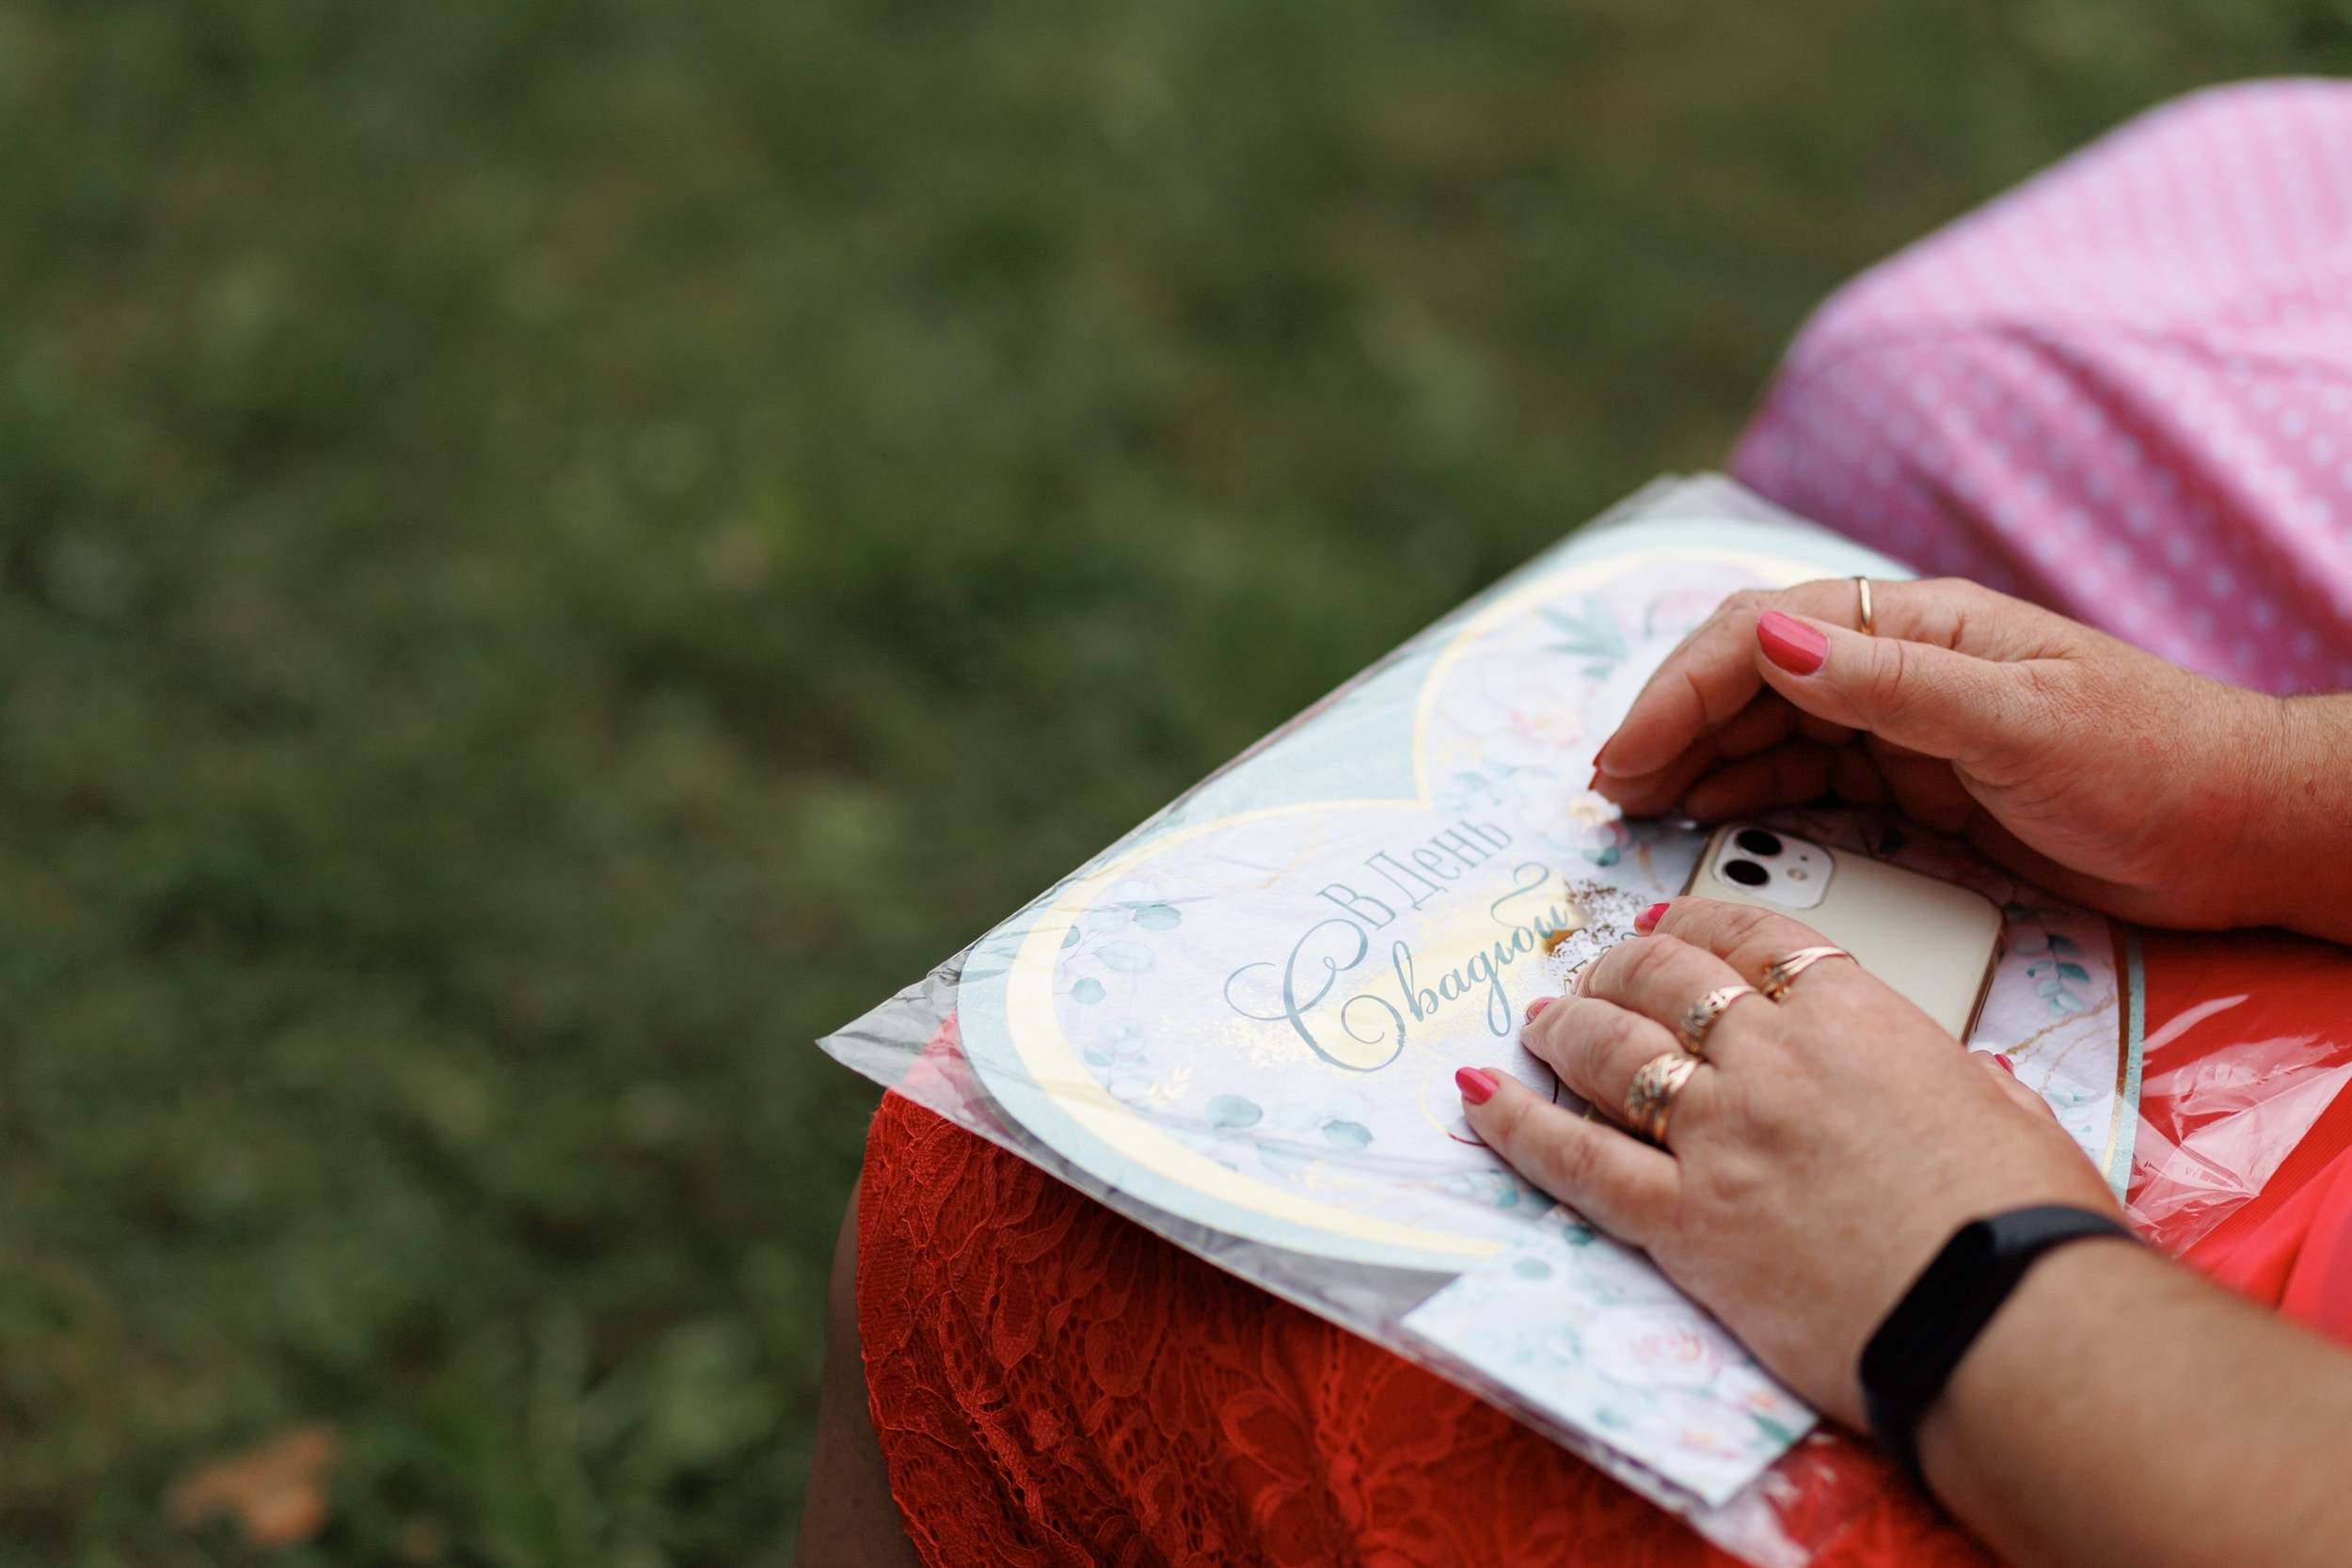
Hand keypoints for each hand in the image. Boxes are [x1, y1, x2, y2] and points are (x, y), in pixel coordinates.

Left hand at [1458, 897, 2114, 1426]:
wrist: (2006, 1321)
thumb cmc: (2031, 1229)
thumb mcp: (2011, 1119)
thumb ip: (1961, 1085)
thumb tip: (1963, 1082)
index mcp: (1858, 1021)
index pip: (1754, 942)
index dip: (1696, 924)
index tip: (1666, 924)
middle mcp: (1773, 1062)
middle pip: (1662, 982)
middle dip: (1617, 969)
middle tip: (1593, 974)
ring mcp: (1718, 1138)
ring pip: (1607, 1053)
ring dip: (1562, 1029)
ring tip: (1537, 1023)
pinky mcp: (1684, 1224)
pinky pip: (1573, 1161)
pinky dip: (1517, 1125)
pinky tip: (1479, 1100)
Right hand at [1589, 577, 2307, 931]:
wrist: (2243, 832)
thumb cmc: (2153, 763)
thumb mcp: (2019, 723)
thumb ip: (1892, 683)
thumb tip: (1770, 638)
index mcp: (1916, 627)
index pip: (1762, 635)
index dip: (1680, 691)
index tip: (1628, 758)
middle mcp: (1895, 668)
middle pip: (1746, 681)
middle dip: (1669, 728)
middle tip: (1611, 794)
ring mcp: (1902, 729)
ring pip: (1766, 735)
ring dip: (1696, 765)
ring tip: (1636, 812)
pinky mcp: (1915, 789)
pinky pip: (1805, 785)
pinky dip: (1746, 800)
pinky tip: (1708, 824)